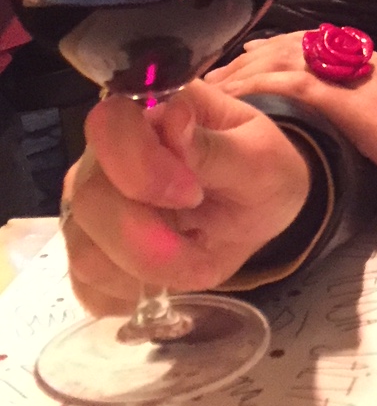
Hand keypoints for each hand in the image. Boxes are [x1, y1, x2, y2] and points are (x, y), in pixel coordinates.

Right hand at [63, 83, 310, 316]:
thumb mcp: (259, 158)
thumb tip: (174, 118)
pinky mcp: (89, 250)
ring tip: (194, 259)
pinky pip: (88, 286)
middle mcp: (107, 153)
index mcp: (153, 111)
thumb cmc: (262, 170)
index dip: (140, 165)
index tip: (192, 194)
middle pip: (91, 197)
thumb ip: (215, 146)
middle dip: (149, 237)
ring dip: (147, 271)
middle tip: (201, 243)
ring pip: (85, 250)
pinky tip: (165, 278)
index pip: (110, 124)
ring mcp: (93, 203)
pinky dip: (131, 294)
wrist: (259, 210)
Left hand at [207, 33, 376, 213]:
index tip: (238, 68)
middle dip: (249, 60)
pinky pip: (301, 86)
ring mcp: (365, 81)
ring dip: (246, 70)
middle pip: (296, 47)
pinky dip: (262, 88)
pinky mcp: (363, 106)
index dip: (273, 55)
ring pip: (291, 59)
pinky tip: (235, 99)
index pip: (316, 49)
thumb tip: (346, 139)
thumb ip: (375, 125)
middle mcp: (368, 64)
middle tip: (209, 77)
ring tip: (208, 87)